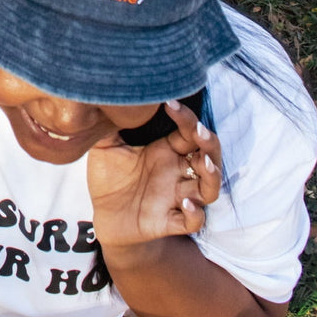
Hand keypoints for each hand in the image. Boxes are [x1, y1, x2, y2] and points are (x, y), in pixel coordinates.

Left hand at [87, 100, 221, 249]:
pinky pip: (193, 221)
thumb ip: (109, 125)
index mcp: (166, 151)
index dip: (185, 118)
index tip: (170, 103)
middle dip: (209, 143)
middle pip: (208, 156)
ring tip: (205, 164)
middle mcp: (177, 173)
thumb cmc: (109, 177)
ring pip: (209, 188)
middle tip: (199, 131)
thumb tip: (106, 94)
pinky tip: (187, 203)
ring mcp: (177, 198)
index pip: (188, 132)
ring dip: (212, 176)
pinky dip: (195, 214)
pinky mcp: (170, 222)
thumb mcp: (105, 147)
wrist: (104, 216)